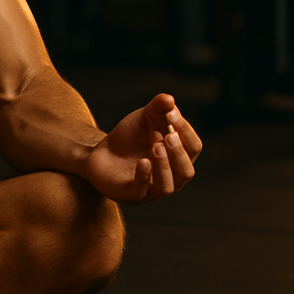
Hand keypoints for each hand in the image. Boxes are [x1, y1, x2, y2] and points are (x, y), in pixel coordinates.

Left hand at [85, 93, 201, 203]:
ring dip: (164, 165)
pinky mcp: (132, 194)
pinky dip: (144, 176)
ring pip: (168, 185)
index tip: (170, 113)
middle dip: (179, 153)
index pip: (193, 147)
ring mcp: (152, 189)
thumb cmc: (129, 137)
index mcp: (179, 157)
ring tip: (155, 146)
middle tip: (168, 135)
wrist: (100, 152)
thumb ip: (158, 107)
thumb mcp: (144, 118)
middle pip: (186, 170)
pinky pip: (143, 191)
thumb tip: (169, 99)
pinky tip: (143, 162)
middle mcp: (171, 177)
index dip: (184, 129)